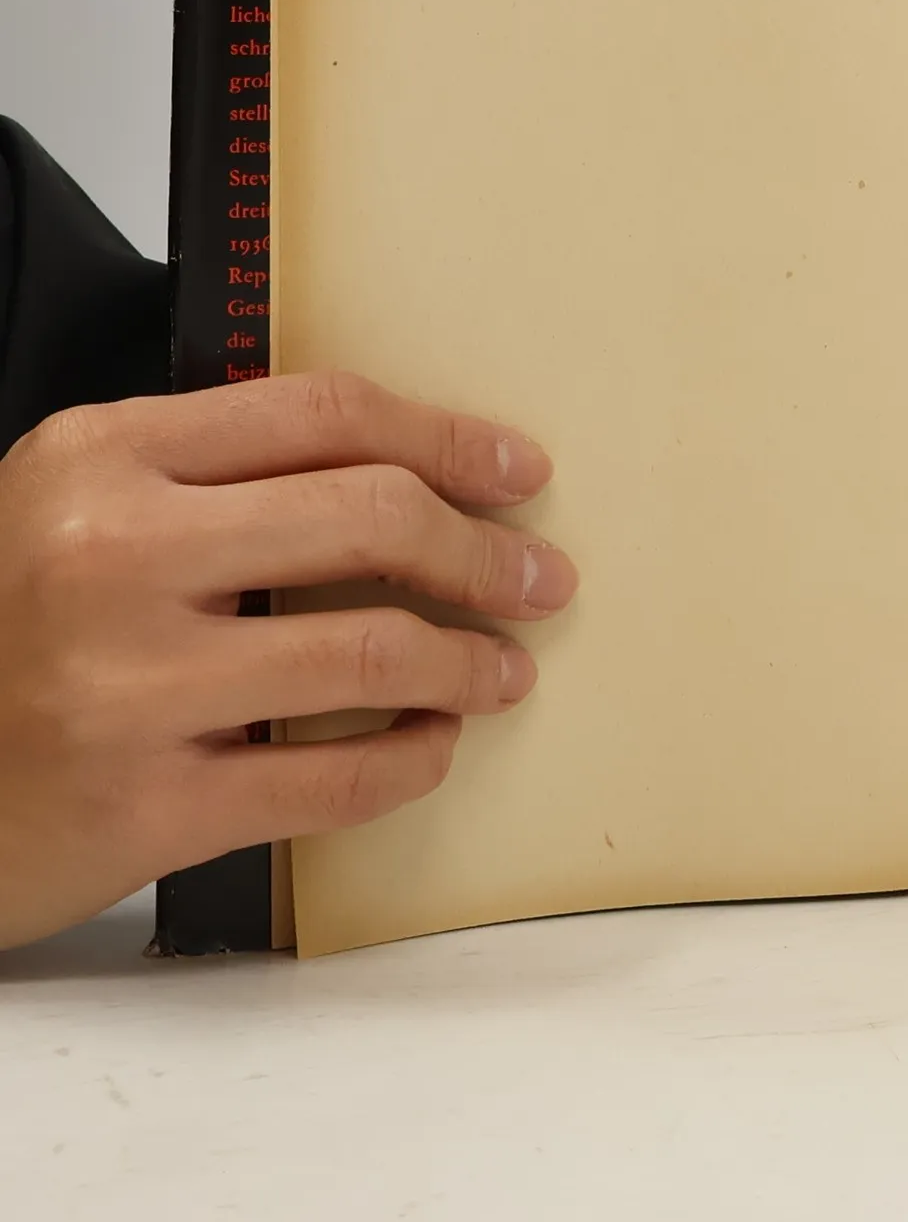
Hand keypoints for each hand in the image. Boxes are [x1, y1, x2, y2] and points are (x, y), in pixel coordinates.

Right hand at [0, 372, 577, 950]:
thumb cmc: (5, 635)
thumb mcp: (77, 511)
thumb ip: (213, 475)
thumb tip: (407, 473)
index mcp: (98, 458)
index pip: (324, 414)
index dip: (447, 439)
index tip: (517, 472)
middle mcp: (108, 557)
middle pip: (370, 516)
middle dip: (485, 551)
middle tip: (541, 578)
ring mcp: (127, 686)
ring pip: (373, 650)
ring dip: (470, 660)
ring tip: (502, 669)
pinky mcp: (146, 807)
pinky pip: (334, 779)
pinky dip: (413, 758)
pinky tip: (432, 743)